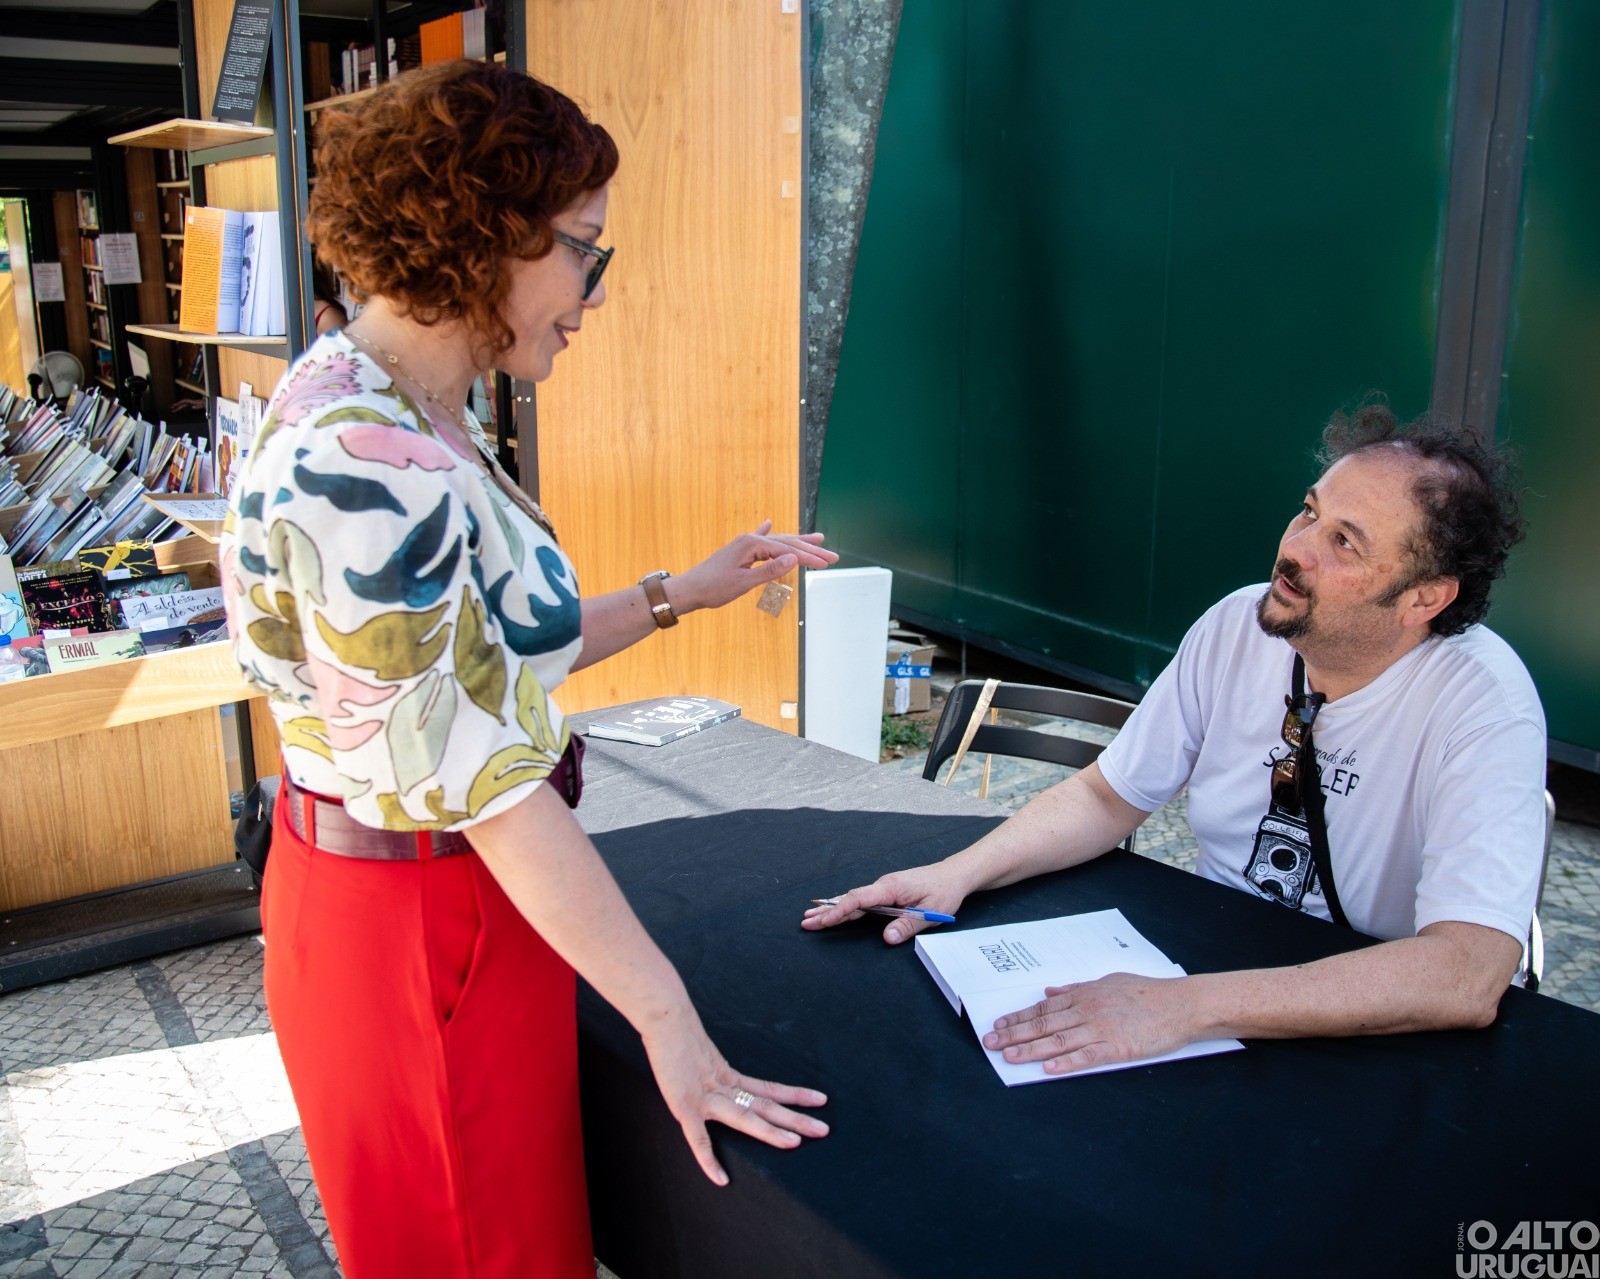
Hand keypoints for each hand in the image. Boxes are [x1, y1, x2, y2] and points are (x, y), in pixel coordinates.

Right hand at [641, 1013, 828, 1186]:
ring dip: (770, 1131)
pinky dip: (708, 1160)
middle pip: (766, 1106)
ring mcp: (707, 1099)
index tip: (820, 1100)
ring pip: (745, 1118)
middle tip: (824, 1130)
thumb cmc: (678, 1036)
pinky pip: (699, 1139)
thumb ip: (711, 1072)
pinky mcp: (685, 1107)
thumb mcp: (701, 1056)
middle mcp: (724, 1089)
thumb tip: (719, 1081)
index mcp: (729, 1078)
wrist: (665, 1021)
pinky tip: (721, 1179)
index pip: (769, 1089)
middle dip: (796, 1119)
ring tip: (794, 1143)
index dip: (795, 1095)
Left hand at [670, 520, 838, 613]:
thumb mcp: (744, 583)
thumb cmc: (713, 588)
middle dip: (811, 550)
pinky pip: (759, 539)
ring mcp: (744, 543)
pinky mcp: (739, 551)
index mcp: (751, 544)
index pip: (788, 550)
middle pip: (787, 542)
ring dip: (798, 541)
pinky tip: (770, 522)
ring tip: (818, 538)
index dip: (809, 558)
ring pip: (777, 541)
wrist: (689, 589)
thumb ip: (770, 570)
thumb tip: (794, 558)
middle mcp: (749, 539)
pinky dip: (768, 532)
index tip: (827, 564)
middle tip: (833, 556)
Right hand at [800, 864, 968, 944]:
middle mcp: (883, 885)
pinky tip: (835, 910)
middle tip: (805, 921)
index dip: (839, 910)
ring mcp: (884, 888)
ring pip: (853, 899)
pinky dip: (845, 906)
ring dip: (832, 908)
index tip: (823, 920)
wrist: (954, 875)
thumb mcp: (931, 912)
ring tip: (810, 916)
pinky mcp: (887, 892)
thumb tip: (887, 938)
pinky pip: (861, 899)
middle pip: (850, 899)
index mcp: (891, 887)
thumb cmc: (944, 891)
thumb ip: (908, 925)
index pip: (859, 899)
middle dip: (827, 911)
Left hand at [981, 971, 1196, 1073]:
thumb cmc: (1147, 992)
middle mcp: (1087, 1010)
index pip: (1043, 1008)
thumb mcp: (1108, 982)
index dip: (1018, 1018)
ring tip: (1009, 1057)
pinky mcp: (1118, 1047)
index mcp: (1084, 995)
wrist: (1181, 1004)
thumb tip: (1050, 991)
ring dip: (1031, 1049)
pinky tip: (1048, 1069)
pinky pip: (1087, 1056)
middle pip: (1044, 1023)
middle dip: (1014, 1034)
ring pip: (1058, 1040)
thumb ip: (1077, 988)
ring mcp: (1102, 1029)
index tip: (998, 1025)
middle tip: (991, 1043)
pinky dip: (1066, 1063)